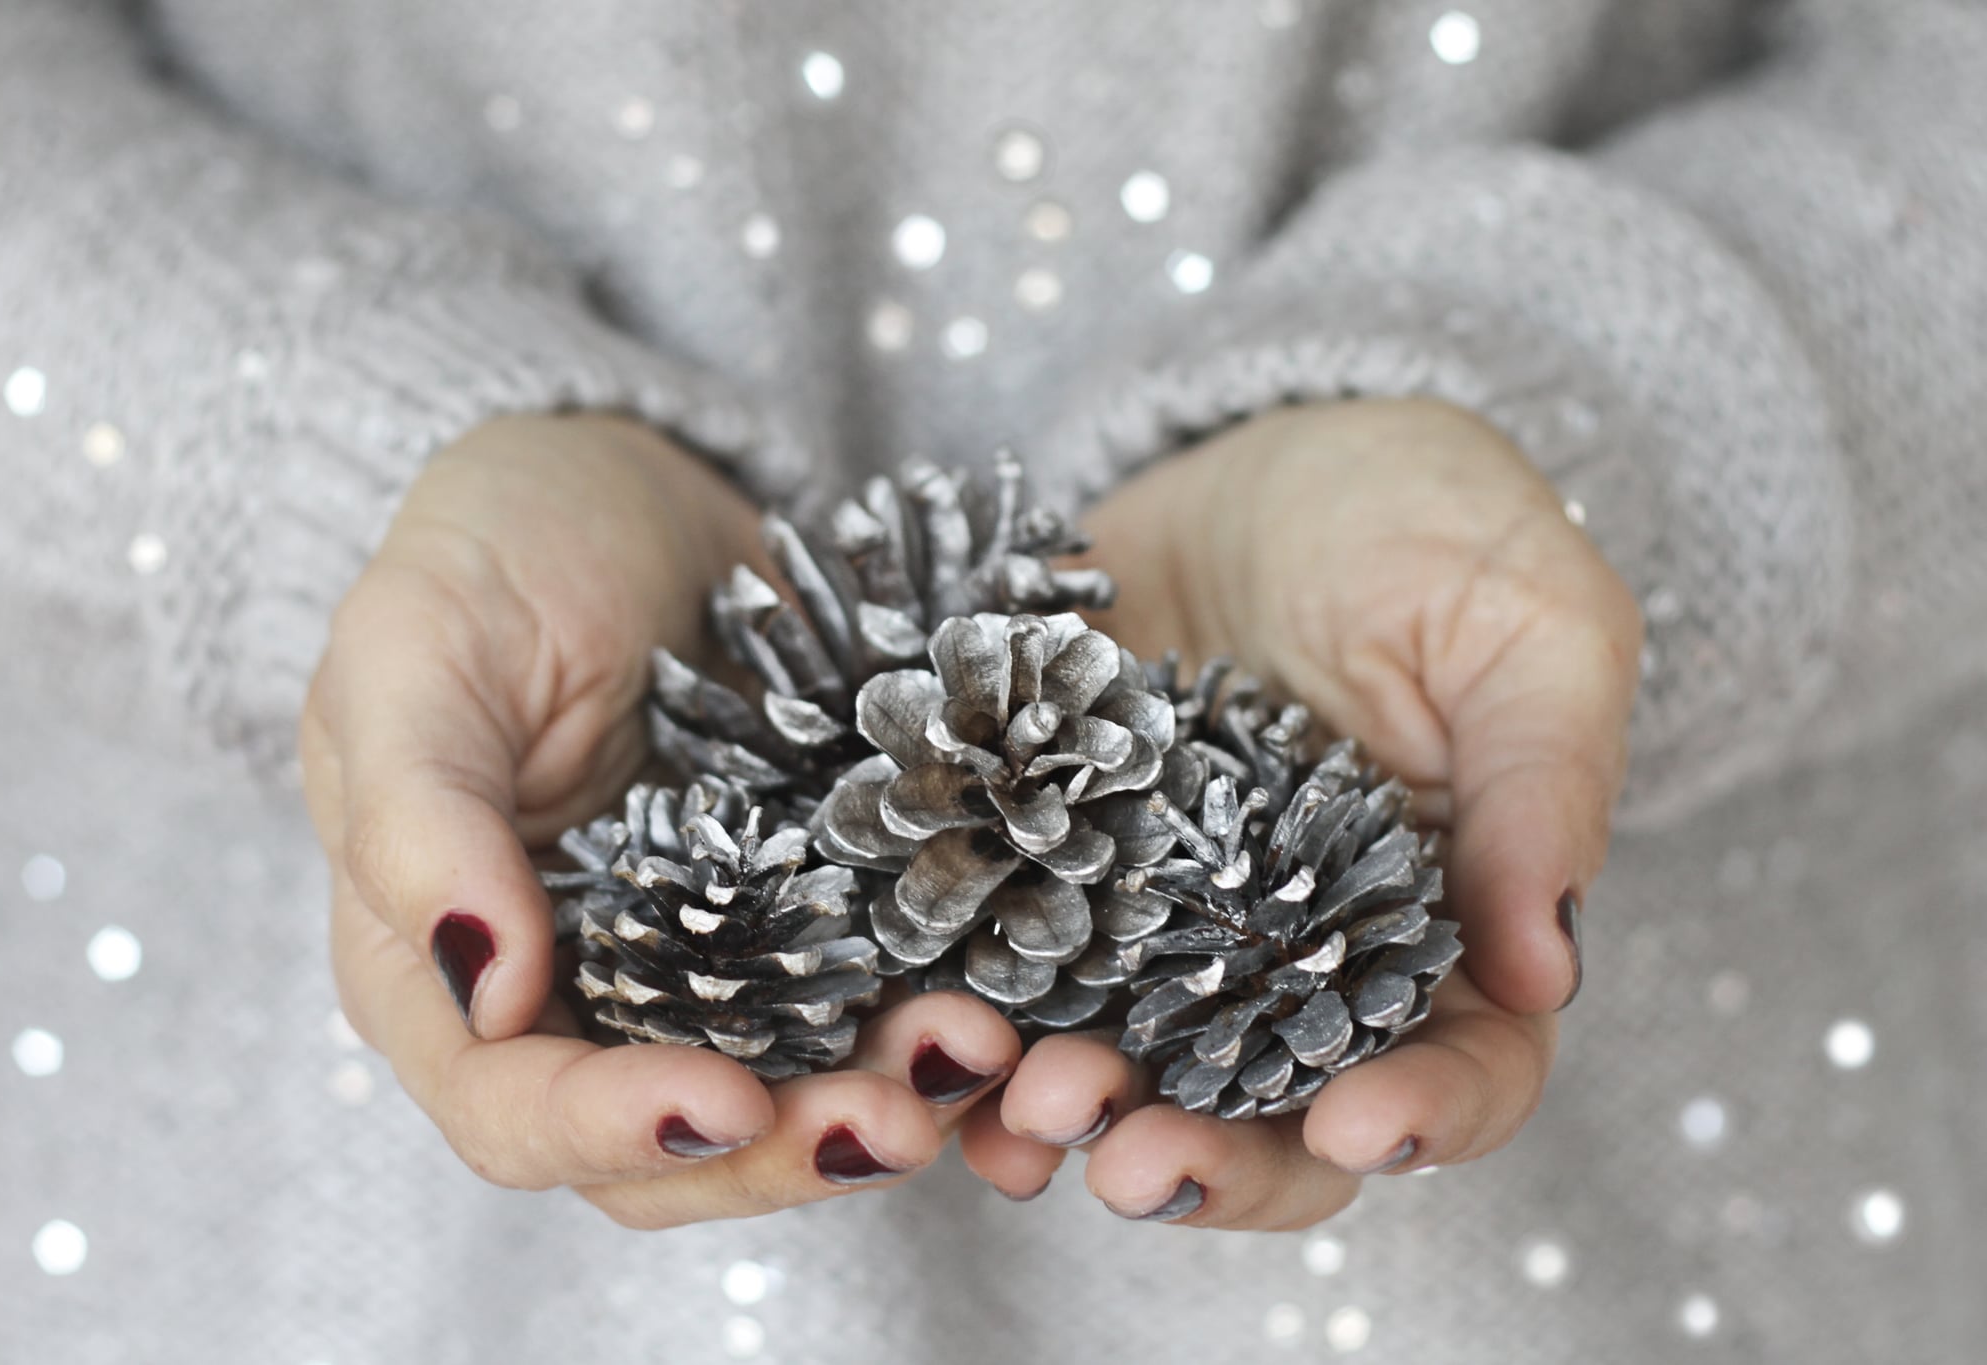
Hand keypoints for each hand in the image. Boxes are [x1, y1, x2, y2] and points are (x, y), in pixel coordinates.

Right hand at [299, 413, 1021, 1226]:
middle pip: (670, 1146)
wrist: (638, 488)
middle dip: (785, 1151)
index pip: (511, 1109)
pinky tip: (1014, 1000)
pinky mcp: (814, 925)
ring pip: (790, 1101)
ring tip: (985, 1054)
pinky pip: (877, 1008)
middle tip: (904, 1116)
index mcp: (440, 972)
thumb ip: (419, 819)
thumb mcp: (417, 651)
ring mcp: (707, 972)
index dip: (614, 1130)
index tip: (730, 1099)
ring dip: (886, 1102)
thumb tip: (480, 985)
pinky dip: (939, 1019)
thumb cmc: (496, 553)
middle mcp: (577, 1002)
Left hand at [958, 398, 1641, 1225]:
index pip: (1464, 1066)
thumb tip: (1549, 969)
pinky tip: (930, 1043)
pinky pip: (1008, 972)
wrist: (1256, 470)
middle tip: (1136, 1162)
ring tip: (1020, 1115)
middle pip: (1274, 1112)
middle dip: (1209, 1157)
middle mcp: (1300, 963)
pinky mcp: (1052, 875)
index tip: (1356, 1126)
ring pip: (1129, 1069)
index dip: (1421, 1117)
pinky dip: (968, 1025)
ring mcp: (1164, 931)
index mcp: (1447, 931)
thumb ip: (1543, 788)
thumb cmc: (1430, 528)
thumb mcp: (1526, 627)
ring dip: (1075, 1116)